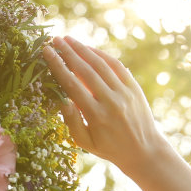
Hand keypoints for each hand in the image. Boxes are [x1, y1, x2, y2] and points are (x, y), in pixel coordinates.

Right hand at [41, 37, 169, 172]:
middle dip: (68, 52)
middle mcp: (111, 101)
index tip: (47, 52)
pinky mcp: (134, 87)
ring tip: (69, 39)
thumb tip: (60, 98)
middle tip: (55, 39)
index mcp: (96, 115)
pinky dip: (102, 55)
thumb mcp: (85, 142)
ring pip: (101, 64)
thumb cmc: (109, 148)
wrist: (144, 151)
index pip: (72, 85)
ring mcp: (124, 92)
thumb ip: (71, 121)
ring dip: (83, 49)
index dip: (58, 66)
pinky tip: (89, 49)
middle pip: (85, 70)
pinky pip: (116, 66)